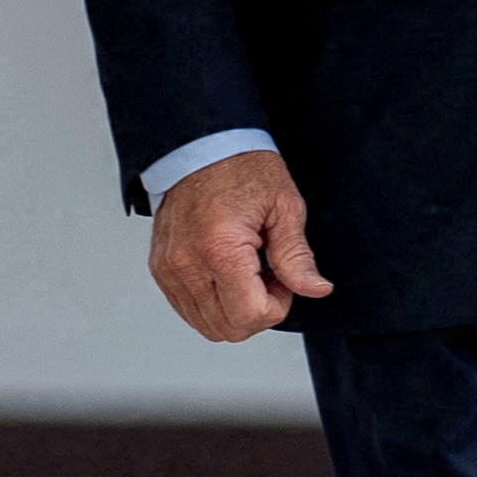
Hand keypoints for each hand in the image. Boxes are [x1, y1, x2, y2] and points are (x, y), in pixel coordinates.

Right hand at [146, 148, 333, 344]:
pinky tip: (227, 272)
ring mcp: (169, 269)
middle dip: (257, 312)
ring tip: (246, 271)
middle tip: (267, 275)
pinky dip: (213, 303)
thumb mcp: (283, 207)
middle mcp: (187, 263)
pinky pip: (189, 310)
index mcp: (219, 248)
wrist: (200, 146)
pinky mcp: (161, 269)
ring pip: (207, 325)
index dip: (277, 306)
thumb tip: (316, 289)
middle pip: (228, 329)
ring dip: (234, 309)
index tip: (281, 278)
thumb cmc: (241, 168)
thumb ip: (297, 257)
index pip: (251, 316)